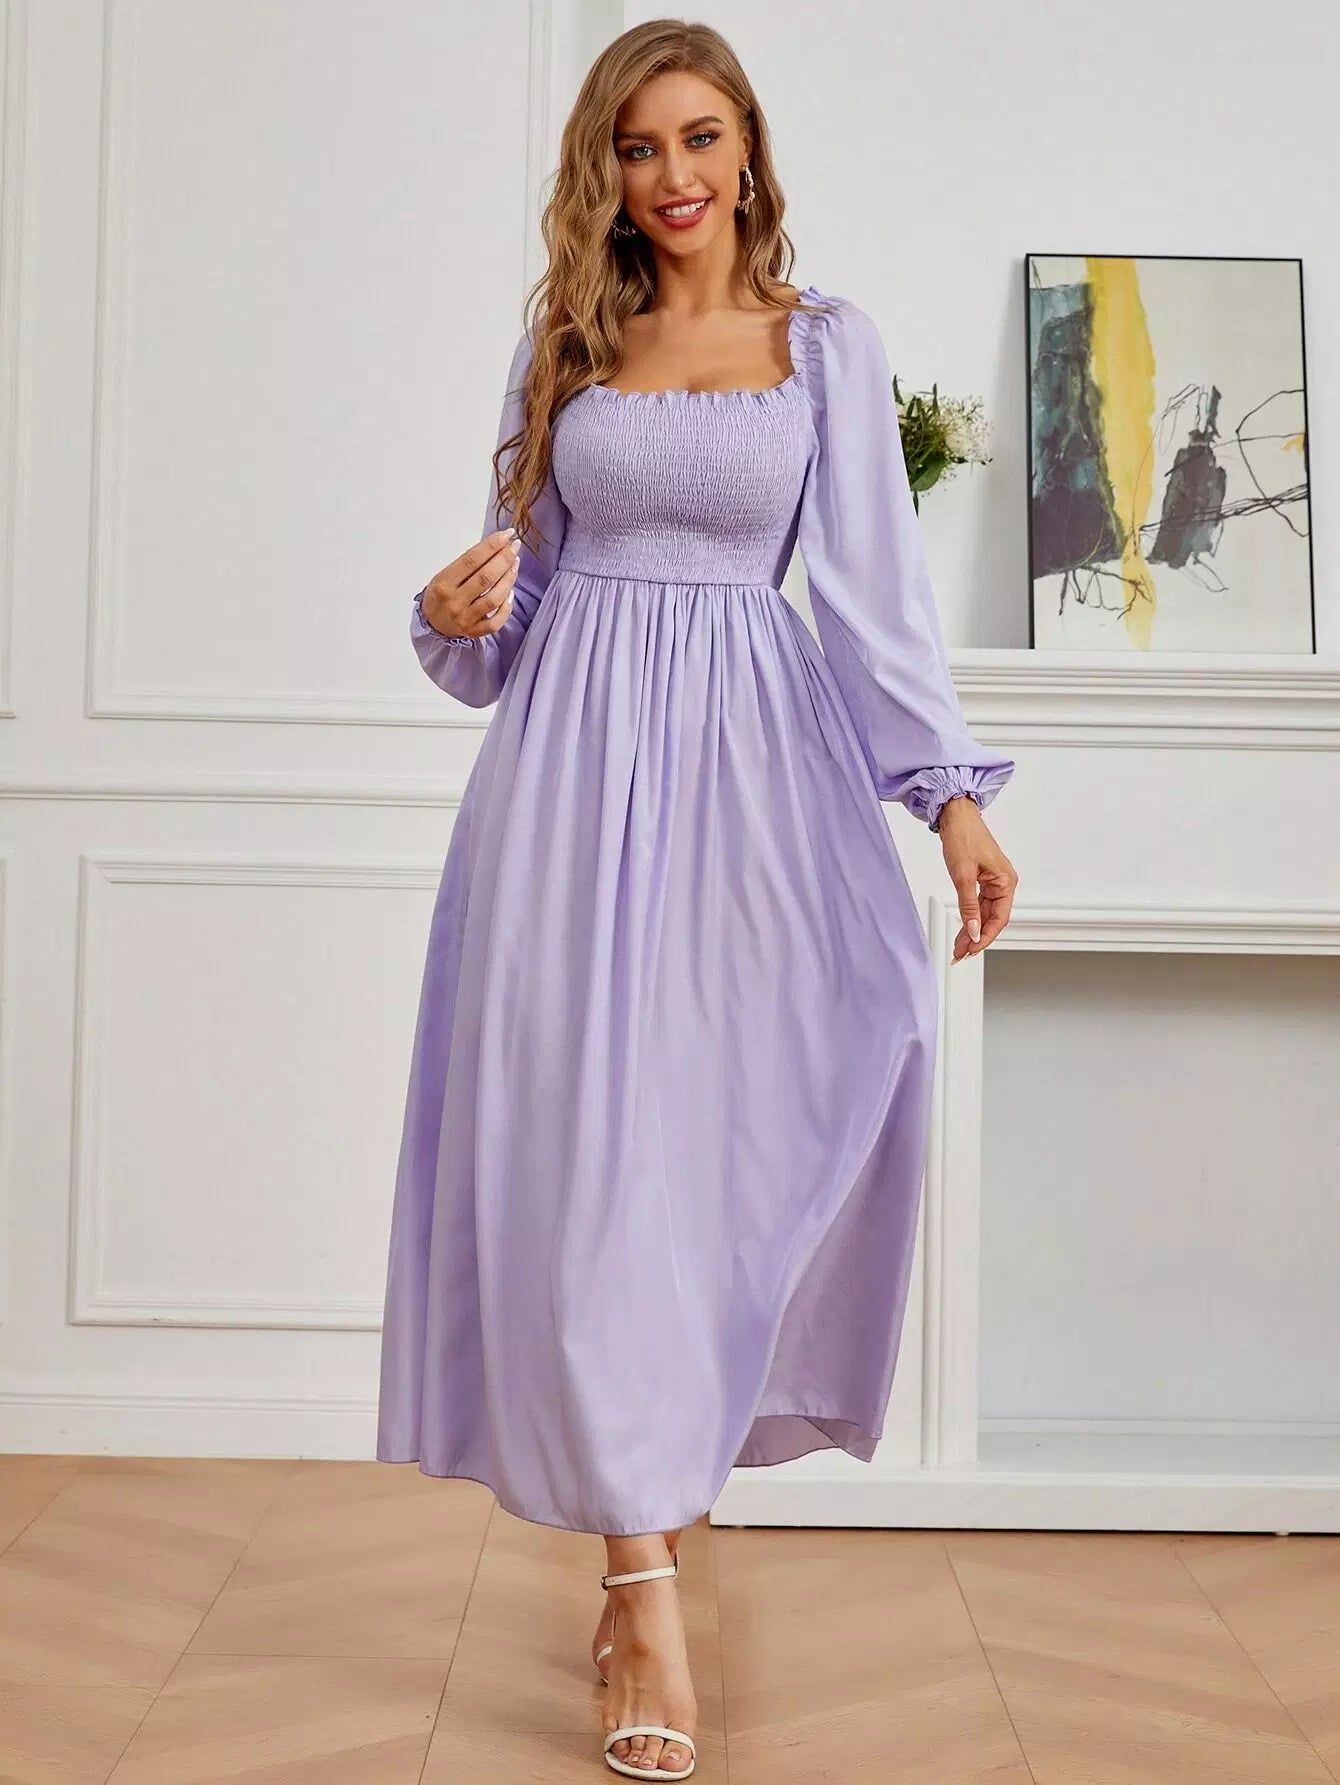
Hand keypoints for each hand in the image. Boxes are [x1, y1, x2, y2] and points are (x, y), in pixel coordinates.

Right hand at [421, 527, 521, 637]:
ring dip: (508, 579)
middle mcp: (455, 601)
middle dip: (504, 559)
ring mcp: (465, 618)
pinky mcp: (474, 631)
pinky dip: (506, 608)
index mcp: (444, 583)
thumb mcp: (445, 574)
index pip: (471, 560)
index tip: (506, 534)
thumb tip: (496, 546)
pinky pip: (495, 622)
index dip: (492, 546)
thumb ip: (468, 563)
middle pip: (486, 578)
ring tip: (515, 564)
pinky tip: (510, 593)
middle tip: (515, 546)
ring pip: (494, 599)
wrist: (432, 623)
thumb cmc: (441, 594)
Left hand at [937, 795, 1017, 963]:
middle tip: (960, 954)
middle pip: (992, 919)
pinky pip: (980, 904)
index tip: (970, 950)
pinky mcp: (983, 878)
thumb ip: (969, 906)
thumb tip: (973, 930)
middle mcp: (1004, 883)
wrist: (956, 816)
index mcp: (1006, 881)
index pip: (999, 919)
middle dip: (976, 938)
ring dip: (972, 930)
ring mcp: (994, 881)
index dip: (984, 938)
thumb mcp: (963, 875)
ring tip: (959, 946)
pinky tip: (963, 928)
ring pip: (985, 913)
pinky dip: (970, 916)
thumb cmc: (963, 837)